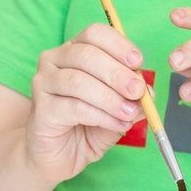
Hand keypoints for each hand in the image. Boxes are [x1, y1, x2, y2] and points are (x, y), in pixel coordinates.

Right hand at [25, 22, 147, 182]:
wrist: (59, 157)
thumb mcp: (117, 109)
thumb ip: (132, 99)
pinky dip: (101, 116)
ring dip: (110, 98)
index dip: (118, 45)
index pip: (94, 33)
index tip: (138, 62)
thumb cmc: (87, 126)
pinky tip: (117, 124)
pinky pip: (74, 107)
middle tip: (138, 92)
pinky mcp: (41, 109)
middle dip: (117, 73)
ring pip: (78, 81)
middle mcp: (53, 61)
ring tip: (129, 113)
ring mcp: (43, 84)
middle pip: (86, 55)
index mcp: (73, 50)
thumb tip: (149, 92)